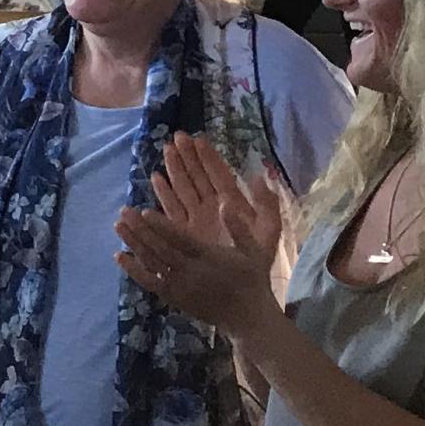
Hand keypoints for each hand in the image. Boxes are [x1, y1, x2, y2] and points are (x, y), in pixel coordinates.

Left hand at [115, 134, 288, 336]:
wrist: (247, 318)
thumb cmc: (252, 279)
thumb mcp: (255, 251)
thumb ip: (239, 228)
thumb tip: (226, 204)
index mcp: (210, 257)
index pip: (181, 239)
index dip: (161, 226)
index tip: (143, 211)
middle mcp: (191, 272)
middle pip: (160, 248)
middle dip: (140, 230)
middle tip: (123, 211)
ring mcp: (179, 286)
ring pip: (151, 263)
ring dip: (133, 244)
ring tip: (118, 226)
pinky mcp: (173, 297)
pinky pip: (149, 282)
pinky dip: (133, 270)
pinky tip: (119, 256)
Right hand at [150, 133, 282, 276]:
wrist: (241, 288)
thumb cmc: (257, 261)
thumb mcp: (268, 232)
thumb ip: (267, 205)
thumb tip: (259, 177)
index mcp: (232, 204)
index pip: (218, 174)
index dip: (208, 157)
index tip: (197, 138)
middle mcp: (211, 207)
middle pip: (198, 176)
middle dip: (188, 156)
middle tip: (176, 137)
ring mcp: (196, 218)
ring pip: (183, 187)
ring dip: (174, 169)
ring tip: (166, 150)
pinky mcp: (183, 230)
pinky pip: (171, 207)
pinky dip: (164, 192)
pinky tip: (156, 178)